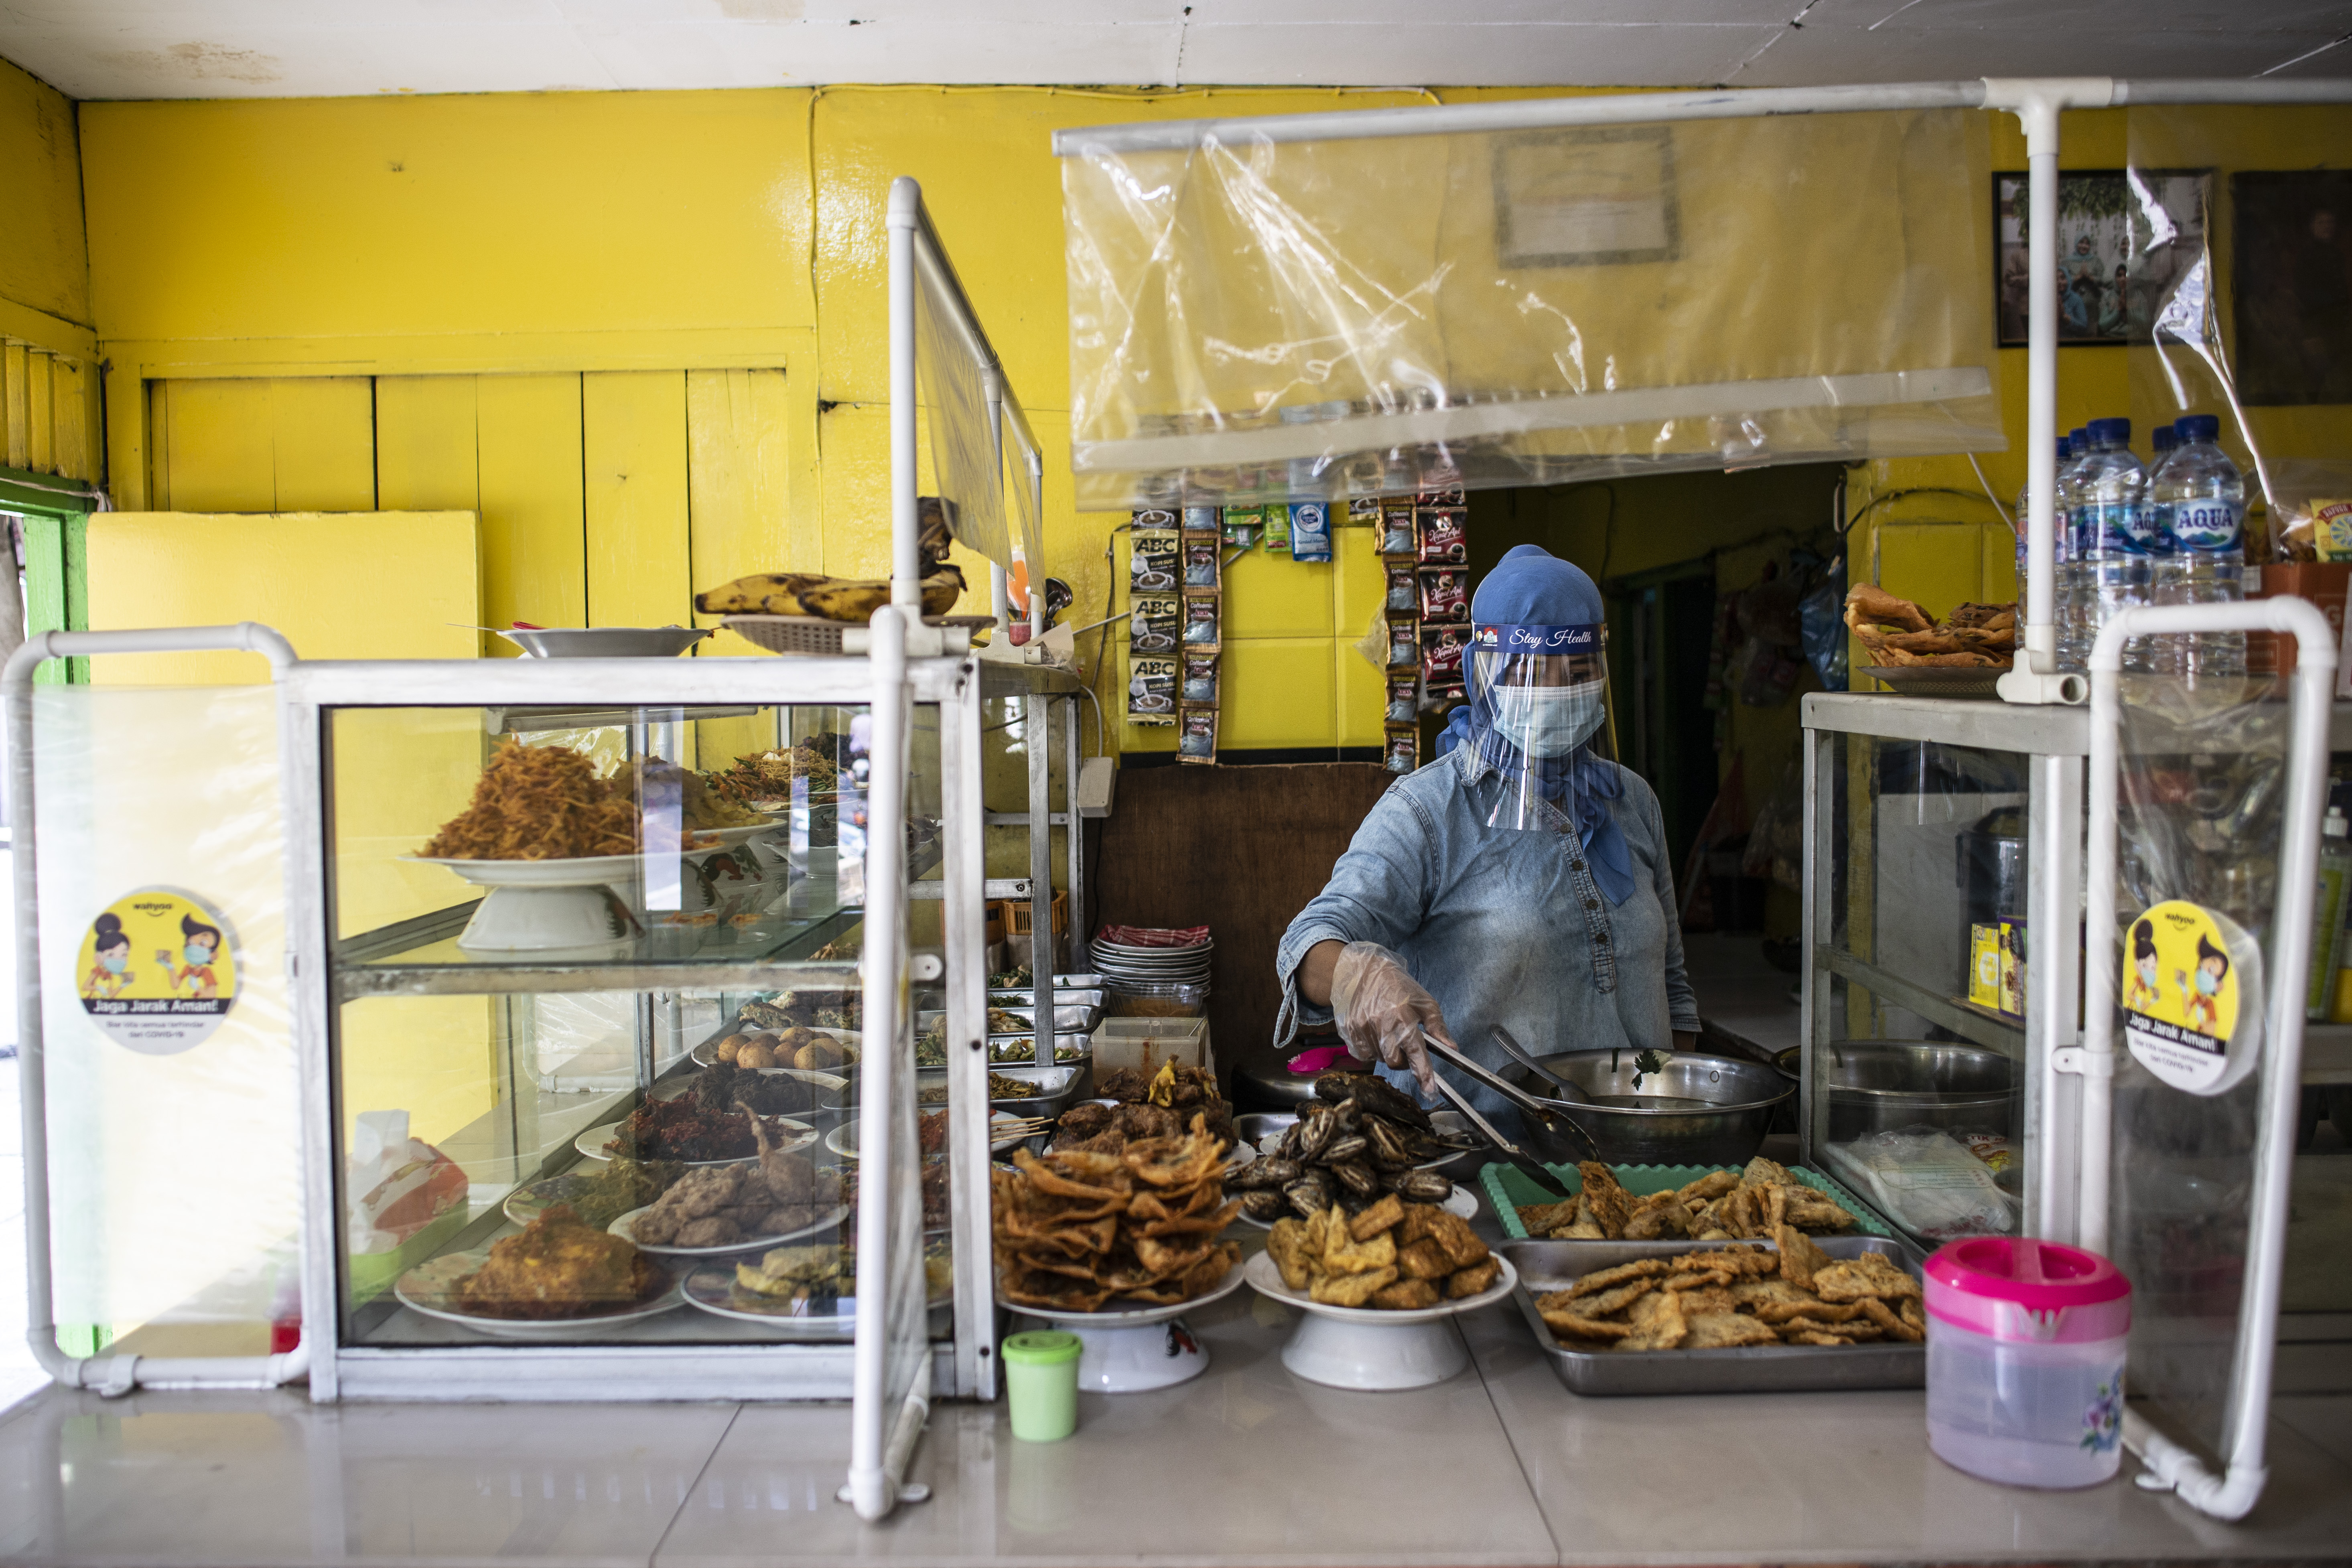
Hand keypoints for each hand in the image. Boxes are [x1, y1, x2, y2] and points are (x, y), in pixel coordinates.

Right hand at [1327, 942, 1452, 1093]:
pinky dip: (1372, 1049)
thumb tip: (1452, 1049)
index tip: (1430, 1091)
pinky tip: (1374, 1032)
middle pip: (1395, 1062)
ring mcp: (1362, 1030)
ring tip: (1388, 1030)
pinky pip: (1363, 1054)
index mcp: (1402, 1017)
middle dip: (1403, 1060)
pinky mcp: (1349, 1032)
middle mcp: (1381, 1025)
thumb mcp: (1424, 1002)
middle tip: (1405, 1044)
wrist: (1361, 971)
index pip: (1416, 1052)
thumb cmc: (1398, 986)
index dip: (1424, 1073)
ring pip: (1379, 1058)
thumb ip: (1437, 1027)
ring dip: (1387, 1052)